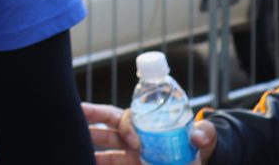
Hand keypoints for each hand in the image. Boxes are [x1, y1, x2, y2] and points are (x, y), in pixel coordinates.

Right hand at [85, 102, 216, 161]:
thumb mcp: (205, 136)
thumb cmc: (198, 144)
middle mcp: (132, 139)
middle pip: (105, 129)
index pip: (125, 119)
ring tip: (76, 153)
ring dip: (91, 151)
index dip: (126, 127)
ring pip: (104, 152)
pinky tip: (88, 163)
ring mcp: (129, 156)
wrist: (200, 161)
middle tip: (72, 120)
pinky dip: (100, 164)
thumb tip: (198, 136)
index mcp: (146, 124)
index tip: (134, 141)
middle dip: (88, 123)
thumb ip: (204, 134)